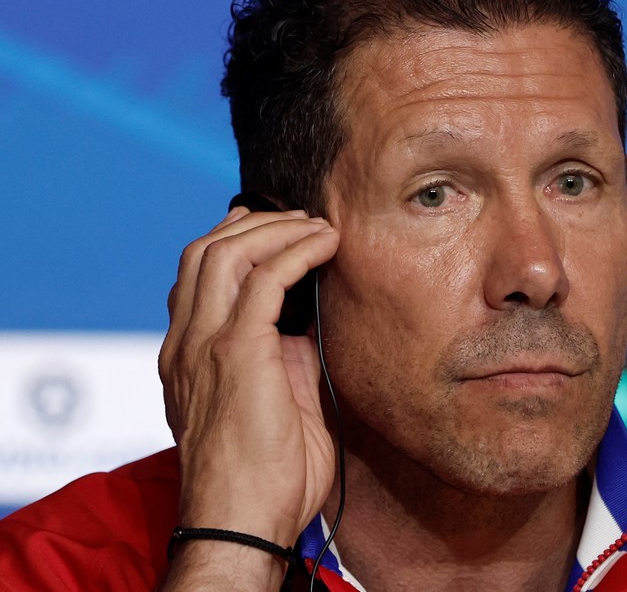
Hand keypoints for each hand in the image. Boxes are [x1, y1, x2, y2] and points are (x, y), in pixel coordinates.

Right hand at [157, 207, 338, 586]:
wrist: (244, 522)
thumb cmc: (263, 480)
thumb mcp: (272, 406)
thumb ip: (282, 361)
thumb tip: (307, 328)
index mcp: (186, 358)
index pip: (194, 279)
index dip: (230, 244)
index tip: (271, 230)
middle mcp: (185, 344)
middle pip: (202, 253)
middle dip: (253, 225)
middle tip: (300, 221)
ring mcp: (204, 345)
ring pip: (225, 253)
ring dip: (277, 229)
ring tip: (316, 227)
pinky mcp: (237, 351)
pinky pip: (265, 278)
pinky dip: (297, 250)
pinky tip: (326, 245)